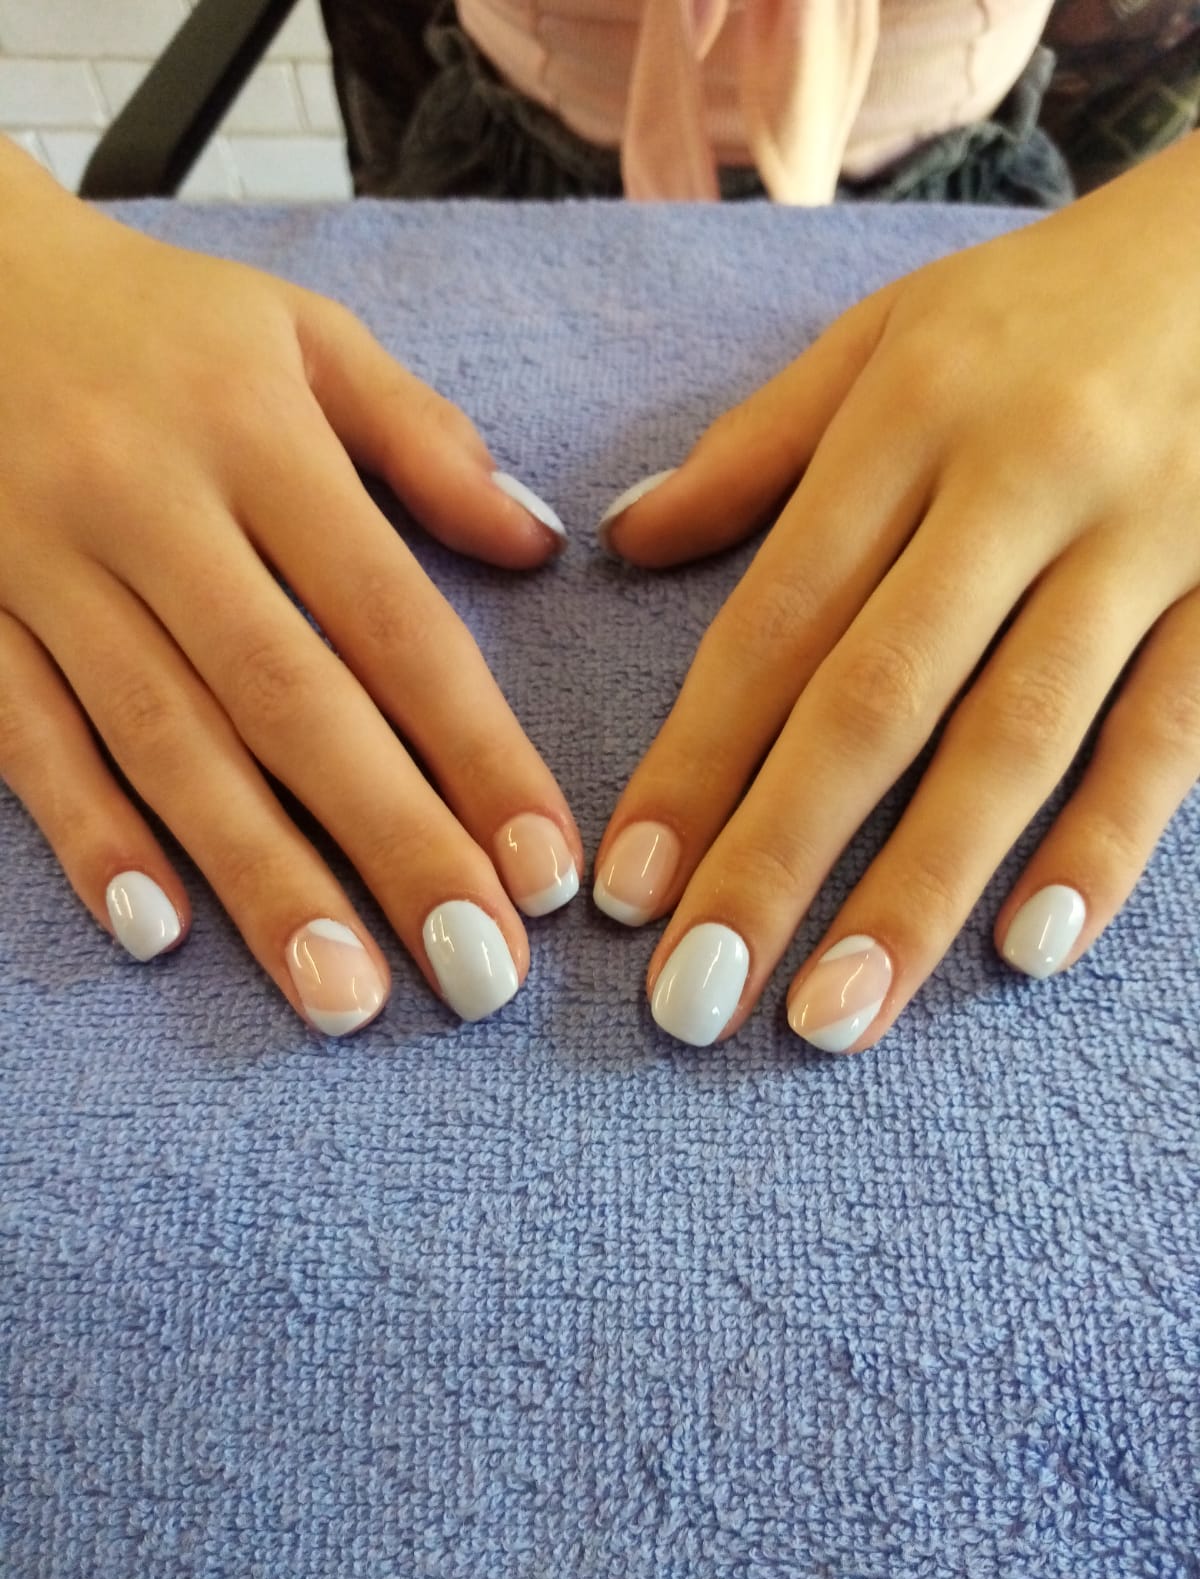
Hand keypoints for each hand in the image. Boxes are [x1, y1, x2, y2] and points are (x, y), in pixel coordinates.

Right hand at [0, 141, 579, 1035]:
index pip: (390, 617)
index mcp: (255, 434)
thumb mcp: (304, 336)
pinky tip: (159, 931)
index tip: (545, 867)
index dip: (475, 749)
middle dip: (392, 845)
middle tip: (476, 973)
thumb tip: (540, 548)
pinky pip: (25, 736)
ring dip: (258, 878)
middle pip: (289, 701)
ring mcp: (45, 568)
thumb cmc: (157, 322)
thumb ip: (424, 440)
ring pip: (163, 741)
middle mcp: (150, 507)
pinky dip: (90, 834)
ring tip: (344, 997)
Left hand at [593, 133, 1199, 1049]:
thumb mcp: (887, 335)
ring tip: (831, 1015)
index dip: (695, 764)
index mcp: (907, 421)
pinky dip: (1104, 843)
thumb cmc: (1046, 304)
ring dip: (919, 888)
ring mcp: (1142, 544)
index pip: (776, 622)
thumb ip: (758, 448)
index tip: (626, 889)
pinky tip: (1030, 947)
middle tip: (695, 1000)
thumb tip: (626, 540)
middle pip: (876, 700)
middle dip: (777, 859)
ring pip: (1016, 739)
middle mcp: (1016, 487)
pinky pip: (1171, 734)